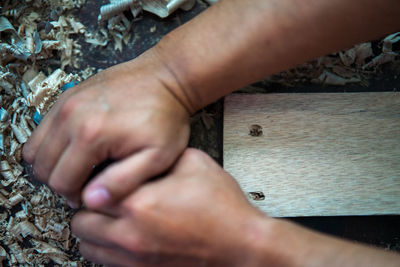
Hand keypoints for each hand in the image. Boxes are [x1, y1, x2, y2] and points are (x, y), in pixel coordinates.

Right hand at [23, 49, 189, 208]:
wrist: (166, 78)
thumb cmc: (165, 117)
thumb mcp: (156, 157)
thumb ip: (123, 182)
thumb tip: (92, 201)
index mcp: (91, 135)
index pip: (61, 181)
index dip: (75, 196)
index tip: (90, 196)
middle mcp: (71, 117)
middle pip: (43, 167)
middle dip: (61, 182)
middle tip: (84, 184)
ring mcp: (66, 103)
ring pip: (35, 148)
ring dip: (51, 164)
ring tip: (78, 168)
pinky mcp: (68, 96)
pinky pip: (41, 128)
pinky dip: (50, 144)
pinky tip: (75, 149)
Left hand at [71, 149, 267, 266]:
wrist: (241, 244)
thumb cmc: (222, 208)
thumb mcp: (193, 163)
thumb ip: (160, 156)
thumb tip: (141, 154)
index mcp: (138, 203)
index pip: (89, 192)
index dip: (96, 181)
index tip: (104, 177)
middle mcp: (129, 235)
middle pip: (81, 223)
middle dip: (90, 208)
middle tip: (106, 198)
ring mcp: (134, 259)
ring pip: (88, 247)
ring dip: (94, 231)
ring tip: (113, 218)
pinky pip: (106, 263)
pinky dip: (107, 249)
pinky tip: (125, 236)